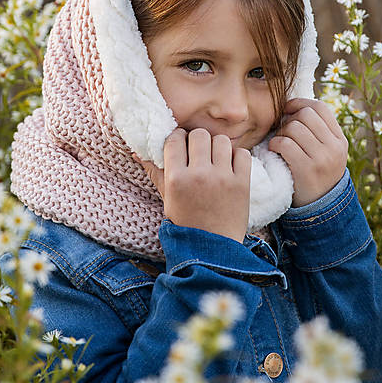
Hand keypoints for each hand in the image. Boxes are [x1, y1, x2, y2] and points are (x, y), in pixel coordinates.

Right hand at [132, 127, 251, 242]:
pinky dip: (237, 156)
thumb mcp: (167, 198)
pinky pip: (243, 153)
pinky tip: (230, 166)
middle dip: (197, 140)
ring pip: (222, 140)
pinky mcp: (242, 183)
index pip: (175, 139)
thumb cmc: (186, 222)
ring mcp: (223, 178)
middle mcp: (199, 175)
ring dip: (218, 146)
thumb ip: (155, 172)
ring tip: (215, 158)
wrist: (212, 248)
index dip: (177, 137)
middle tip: (198, 151)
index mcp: (177, 179)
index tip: (181, 143)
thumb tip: (138, 152)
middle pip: (200, 134)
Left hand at [268, 98, 348, 207]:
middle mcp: (334, 147)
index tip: (288, 110)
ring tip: (279, 143)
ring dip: (281, 133)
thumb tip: (292, 106)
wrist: (319, 208)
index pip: (320, 107)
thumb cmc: (316, 174)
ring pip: (294, 127)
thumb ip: (317, 131)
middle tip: (283, 131)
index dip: (301, 103)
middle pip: (306, 115)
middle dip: (289, 119)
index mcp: (340, 140)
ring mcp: (322, 158)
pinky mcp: (306, 169)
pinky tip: (275, 150)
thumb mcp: (327, 152)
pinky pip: (285, 143)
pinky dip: (275, 144)